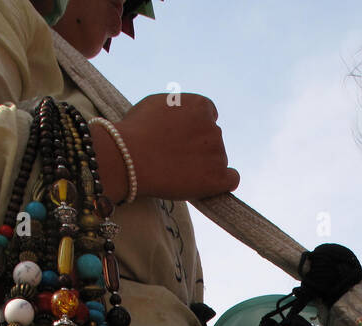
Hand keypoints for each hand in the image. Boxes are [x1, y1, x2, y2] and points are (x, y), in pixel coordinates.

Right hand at [106, 93, 239, 202]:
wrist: (129, 158)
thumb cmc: (135, 131)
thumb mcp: (156, 104)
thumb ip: (178, 109)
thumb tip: (183, 116)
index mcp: (200, 106)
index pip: (209, 116)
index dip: (195, 129)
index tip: (183, 140)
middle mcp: (213, 127)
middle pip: (212, 140)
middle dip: (198, 148)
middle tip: (174, 159)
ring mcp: (217, 153)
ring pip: (218, 161)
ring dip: (204, 167)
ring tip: (176, 172)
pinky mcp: (218, 177)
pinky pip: (232, 179)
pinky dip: (223, 182)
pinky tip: (209, 185)